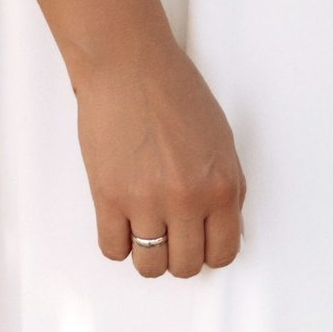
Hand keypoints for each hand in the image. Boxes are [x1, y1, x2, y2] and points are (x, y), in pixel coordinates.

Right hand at [74, 5, 245, 280]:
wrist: (128, 65)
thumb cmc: (172, 90)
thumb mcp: (220, 140)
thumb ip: (223, 187)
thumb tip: (221, 226)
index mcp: (222, 185)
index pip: (224, 252)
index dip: (210, 253)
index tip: (200, 246)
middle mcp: (188, 199)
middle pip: (186, 266)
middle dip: (179, 256)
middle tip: (170, 238)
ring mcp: (146, 202)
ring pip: (150, 266)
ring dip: (147, 255)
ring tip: (144, 231)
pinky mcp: (108, 198)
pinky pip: (113, 250)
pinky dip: (118, 244)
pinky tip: (121, 222)